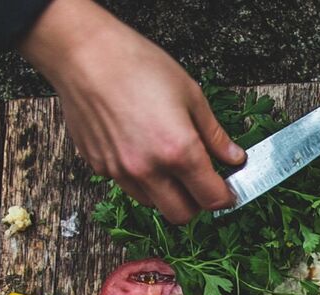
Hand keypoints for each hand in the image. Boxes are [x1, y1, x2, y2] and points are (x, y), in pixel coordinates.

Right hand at [19, 0, 244, 222]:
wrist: (85, 54)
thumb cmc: (136, 65)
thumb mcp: (190, 94)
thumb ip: (214, 134)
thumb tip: (234, 157)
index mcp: (178, 150)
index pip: (211, 197)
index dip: (226, 197)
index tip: (229, 190)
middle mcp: (148, 169)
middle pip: (182, 214)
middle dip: (197, 204)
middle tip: (203, 182)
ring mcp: (121, 171)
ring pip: (153, 204)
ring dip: (168, 194)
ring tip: (171, 163)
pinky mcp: (99, 166)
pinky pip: (128, 186)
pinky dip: (142, 179)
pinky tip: (143, 150)